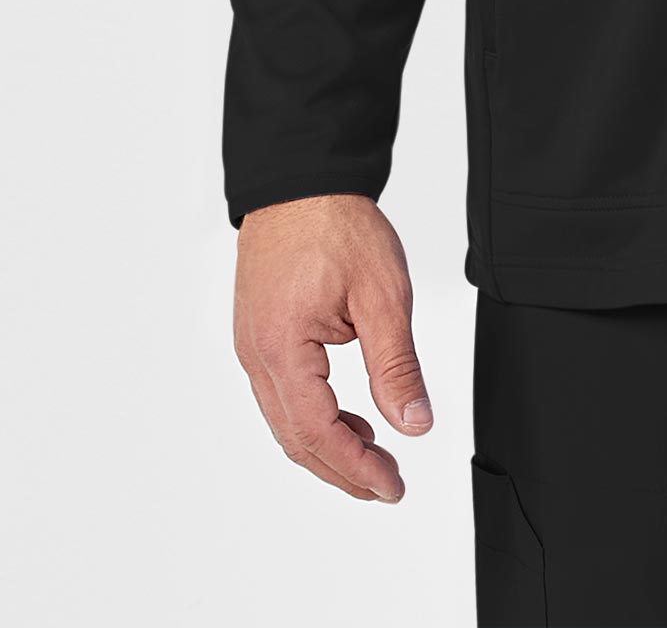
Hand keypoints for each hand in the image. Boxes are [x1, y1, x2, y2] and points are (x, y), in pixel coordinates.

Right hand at [233, 194, 432, 501]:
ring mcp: (252, 344)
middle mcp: (256, 354)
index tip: (392, 487)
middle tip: (387, 485)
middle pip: (295, 438)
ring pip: (286, 420)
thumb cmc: (336, 225)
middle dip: (342, 470)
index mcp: (282, 347)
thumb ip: (397, 366)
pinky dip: (315, 416)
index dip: (357, 469)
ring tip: (375, 456)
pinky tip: (350, 417)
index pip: (318, 433)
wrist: (301, 180)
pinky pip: (282, 394)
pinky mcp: (258, 333)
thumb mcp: (382, 295)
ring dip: (328, 446)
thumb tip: (414, 424)